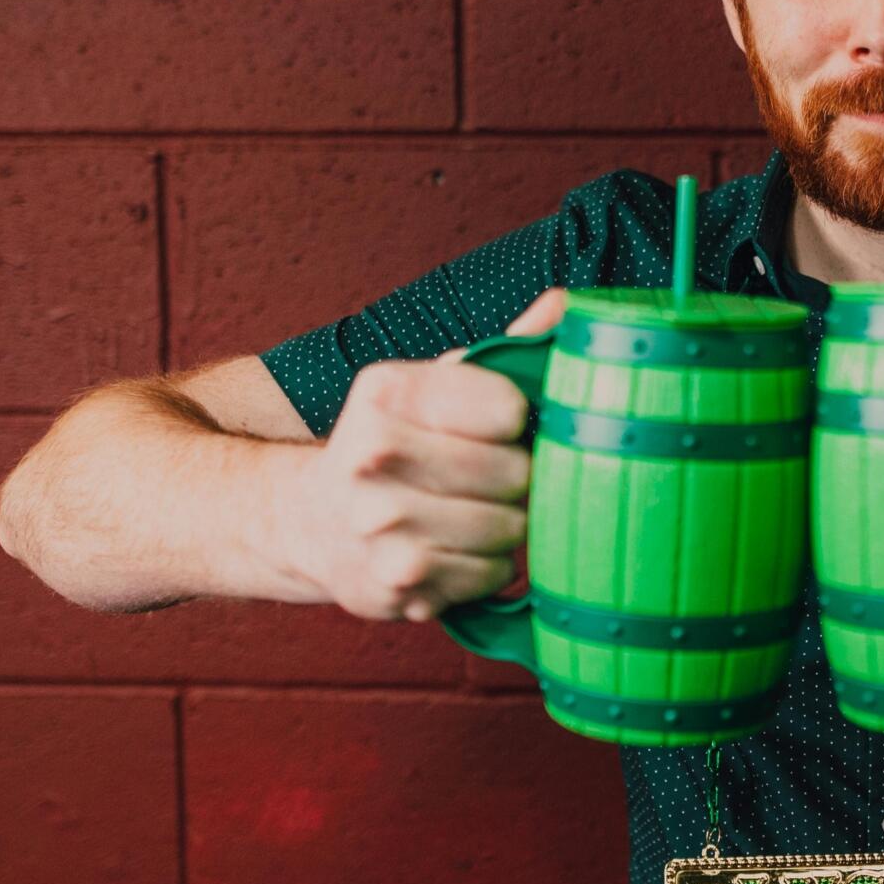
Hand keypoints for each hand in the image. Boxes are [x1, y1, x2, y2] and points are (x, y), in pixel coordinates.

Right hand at [276, 287, 568, 623]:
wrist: (317, 523)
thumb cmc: (399, 445)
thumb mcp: (436, 387)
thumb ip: (503, 351)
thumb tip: (567, 301)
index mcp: (385, 391)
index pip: (507, 407)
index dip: (518, 422)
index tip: (503, 426)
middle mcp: (370, 453)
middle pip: (514, 473)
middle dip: (516, 479)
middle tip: (490, 479)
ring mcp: (380, 523)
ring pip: (508, 527)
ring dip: (505, 526)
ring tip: (473, 514)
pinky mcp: (395, 581)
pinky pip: (490, 573)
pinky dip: (487, 567)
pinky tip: (455, 552)